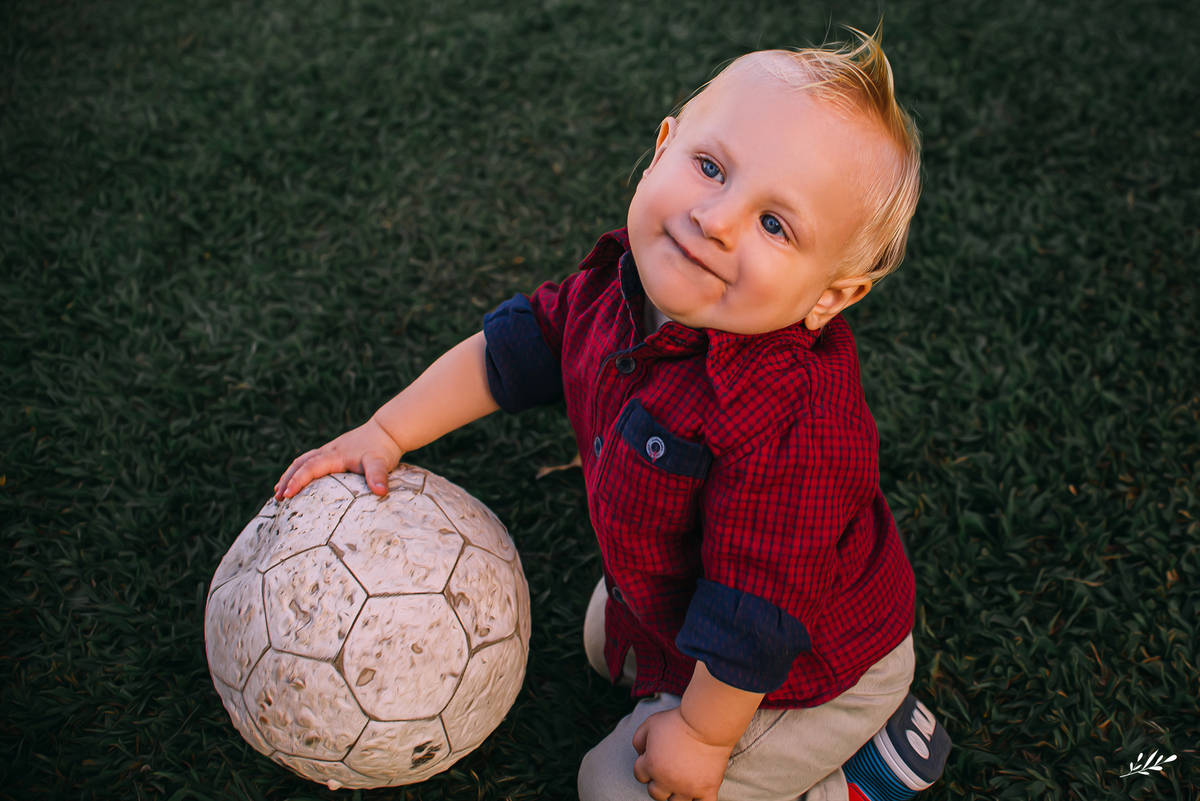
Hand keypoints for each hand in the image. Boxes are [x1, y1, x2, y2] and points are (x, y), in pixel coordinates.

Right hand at [274, 417, 403, 499]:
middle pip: (301, 464)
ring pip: (303, 461)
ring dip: (290, 475)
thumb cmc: (382, 448)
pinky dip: (300, 470)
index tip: (287, 494)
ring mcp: (329, 451)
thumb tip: (380, 492)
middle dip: (287, 480)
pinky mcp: (334, 452)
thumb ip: (378, 477)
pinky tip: (297, 479)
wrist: (387, 431)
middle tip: (278, 498)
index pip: (310, 468)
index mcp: (334, 455)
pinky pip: (310, 461)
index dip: (297, 481)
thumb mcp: (381, 463)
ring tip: (279, 492)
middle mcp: (328, 452)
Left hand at [631, 706, 733, 800]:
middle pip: (655, 793)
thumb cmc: (679, 721)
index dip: (644, 766)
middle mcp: (667, 781)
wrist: (707, 723)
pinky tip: (697, 793)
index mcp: (652, 765)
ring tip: (682, 779)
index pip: (639, 775)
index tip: (653, 759)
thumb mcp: (651, 722)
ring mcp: (688, 788)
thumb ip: (638, 739)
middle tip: (667, 771)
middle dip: (658, 783)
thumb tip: (639, 753)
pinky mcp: (707, 789)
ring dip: (676, 793)